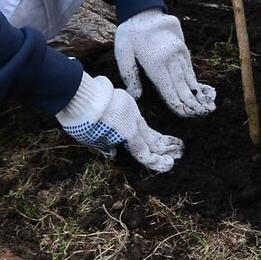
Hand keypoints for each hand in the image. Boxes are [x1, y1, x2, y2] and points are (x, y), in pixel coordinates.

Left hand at [56, 73, 183, 172]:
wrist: (81, 95)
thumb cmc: (84, 121)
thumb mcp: (92, 140)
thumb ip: (105, 147)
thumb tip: (113, 152)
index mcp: (127, 134)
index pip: (144, 152)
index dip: (157, 161)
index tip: (169, 165)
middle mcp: (132, 123)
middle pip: (151, 138)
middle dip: (166, 147)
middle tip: (179, 152)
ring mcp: (131, 111)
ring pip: (145, 126)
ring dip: (158, 137)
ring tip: (172, 142)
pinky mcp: (126, 101)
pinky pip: (137, 116)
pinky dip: (143, 125)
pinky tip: (146, 129)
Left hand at [115, 10, 214, 115]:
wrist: (143, 10)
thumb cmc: (130, 34)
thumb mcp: (123, 52)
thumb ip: (130, 75)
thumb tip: (136, 96)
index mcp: (155, 62)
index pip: (168, 89)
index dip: (176, 104)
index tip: (184, 115)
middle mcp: (171, 58)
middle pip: (181, 85)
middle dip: (189, 102)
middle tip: (198, 115)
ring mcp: (179, 52)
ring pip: (188, 77)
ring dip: (195, 92)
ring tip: (203, 105)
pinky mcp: (183, 47)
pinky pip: (189, 67)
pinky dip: (194, 79)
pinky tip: (198, 89)